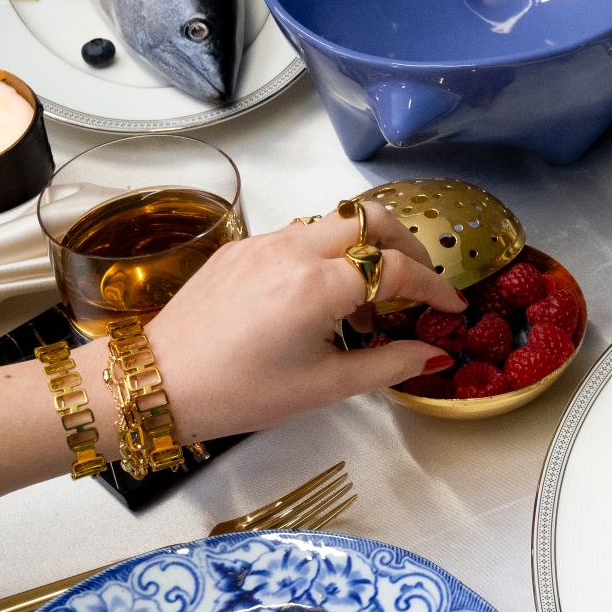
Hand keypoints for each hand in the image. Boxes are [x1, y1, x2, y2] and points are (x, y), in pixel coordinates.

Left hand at [145, 201, 465, 442]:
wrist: (158, 383)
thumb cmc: (242, 393)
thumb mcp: (325, 387)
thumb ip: (389, 364)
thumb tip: (436, 356)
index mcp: (316, 287)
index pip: (397, 270)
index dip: (435, 288)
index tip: (452, 310)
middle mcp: (292, 250)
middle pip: (371, 217)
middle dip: (407, 245)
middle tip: (417, 283)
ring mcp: (263, 243)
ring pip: (335, 221)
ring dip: (366, 250)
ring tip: (366, 305)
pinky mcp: (240, 247)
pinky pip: (300, 235)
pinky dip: (328, 256)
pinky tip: (321, 301)